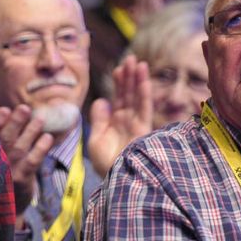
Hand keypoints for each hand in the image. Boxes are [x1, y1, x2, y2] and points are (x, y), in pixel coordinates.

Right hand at [0, 105, 52, 213]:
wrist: (3, 206)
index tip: (4, 110)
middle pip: (4, 139)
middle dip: (15, 123)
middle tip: (25, 108)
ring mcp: (9, 171)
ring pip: (19, 149)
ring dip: (30, 132)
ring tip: (40, 119)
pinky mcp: (22, 180)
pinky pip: (32, 163)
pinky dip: (40, 149)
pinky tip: (48, 137)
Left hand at [87, 55, 151, 176]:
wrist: (117, 181)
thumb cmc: (106, 164)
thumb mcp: (96, 139)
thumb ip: (99, 119)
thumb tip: (101, 100)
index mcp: (116, 122)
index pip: (118, 98)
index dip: (119, 83)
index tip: (119, 68)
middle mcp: (128, 121)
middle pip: (129, 95)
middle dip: (130, 77)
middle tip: (131, 59)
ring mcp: (136, 126)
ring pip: (138, 98)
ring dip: (138, 80)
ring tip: (138, 63)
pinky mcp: (143, 131)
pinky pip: (144, 109)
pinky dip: (144, 94)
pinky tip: (143, 80)